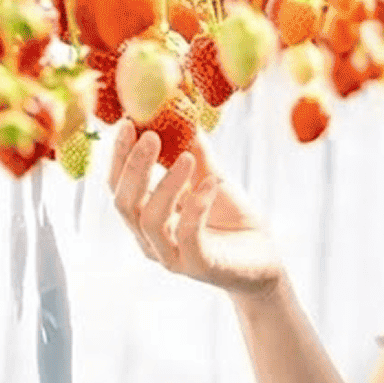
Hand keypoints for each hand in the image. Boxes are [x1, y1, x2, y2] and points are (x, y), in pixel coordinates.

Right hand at [107, 119, 281, 295]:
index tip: (129, 123)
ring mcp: (171, 256)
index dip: (120, 156)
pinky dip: (196, 206)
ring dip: (166, 184)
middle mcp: (149, 238)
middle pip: (125, 203)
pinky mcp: (197, 266)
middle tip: (149, 135)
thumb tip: (184, 115)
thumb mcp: (213, 179)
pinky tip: (210, 183)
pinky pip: (187, 236)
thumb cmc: (232, 219)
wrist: (264, 258)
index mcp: (146, 216)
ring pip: (150, 220)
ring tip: (187, 157)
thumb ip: (198, 153)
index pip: (120, 185)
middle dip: (134, 167)